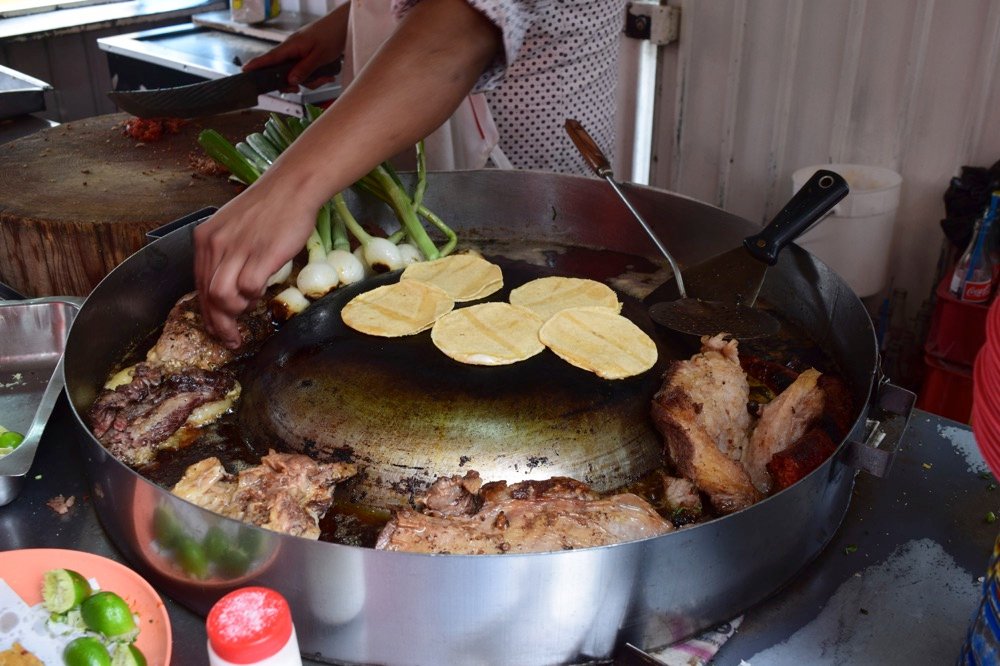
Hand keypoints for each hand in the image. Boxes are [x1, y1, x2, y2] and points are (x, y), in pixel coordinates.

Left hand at [194, 177, 317, 346]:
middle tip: (231, 338)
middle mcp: (216, 245)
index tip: (216, 328)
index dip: (206, 313)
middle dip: (219, 324)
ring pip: (223, 296)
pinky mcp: (261, 255)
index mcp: (205, 239)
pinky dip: (255, 296)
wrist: (292, 187)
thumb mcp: (233, 226)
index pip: (198, 285)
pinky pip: (249, 288)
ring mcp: (238, 250)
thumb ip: (225, 252)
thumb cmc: (269, 207)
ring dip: (236, 310)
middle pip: (208, 296)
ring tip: (248, 307)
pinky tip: (261, 292)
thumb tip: (225, 283)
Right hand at [243, 4, 349, 87]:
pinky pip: (306, 72)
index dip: (256, 65)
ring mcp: (299, 53)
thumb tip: (290, 81)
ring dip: (311, 80)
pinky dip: (316, 76)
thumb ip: (304, 69)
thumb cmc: (332, 35)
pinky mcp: (307, 56)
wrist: (344, 25)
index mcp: (290, 47)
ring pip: (297, 75)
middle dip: (294, 83)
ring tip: (325, 76)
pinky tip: (327, 73)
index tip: (244, 72)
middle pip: (283, 72)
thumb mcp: (319, 56)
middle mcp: (292, 50)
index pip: (269, 58)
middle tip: (298, 89)